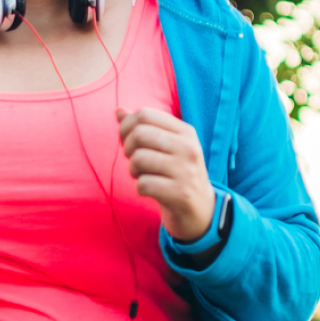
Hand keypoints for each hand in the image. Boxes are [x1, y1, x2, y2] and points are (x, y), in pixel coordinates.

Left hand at [116, 107, 215, 242]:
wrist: (201, 210)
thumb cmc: (176, 173)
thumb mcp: (166, 147)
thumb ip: (144, 128)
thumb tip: (119, 111)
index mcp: (185, 131)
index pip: (145, 114)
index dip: (126, 126)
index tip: (128, 141)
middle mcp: (189, 148)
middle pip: (139, 134)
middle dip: (128, 149)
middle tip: (135, 161)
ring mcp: (186, 171)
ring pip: (139, 159)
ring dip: (133, 170)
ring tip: (144, 176)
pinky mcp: (180, 193)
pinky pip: (143, 185)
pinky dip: (140, 189)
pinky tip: (151, 190)